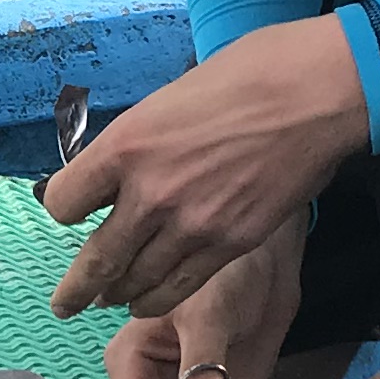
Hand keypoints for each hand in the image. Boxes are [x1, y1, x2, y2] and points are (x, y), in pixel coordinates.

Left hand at [45, 18, 369, 319]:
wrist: (315, 93)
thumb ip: (139, 142)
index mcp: (125, 146)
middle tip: (63, 304)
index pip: (65, 202)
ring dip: (116, 296)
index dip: (64, 209)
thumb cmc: (248, 75)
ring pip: (136, 282)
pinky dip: (157, 300)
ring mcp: (191, 225)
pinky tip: (147, 302)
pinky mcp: (230, 244)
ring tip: (106, 303)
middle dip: (76, 288)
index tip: (70, 211)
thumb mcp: (168, 98)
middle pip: (97, 259)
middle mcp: (150, 193)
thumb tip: (121, 167)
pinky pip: (180, 287)